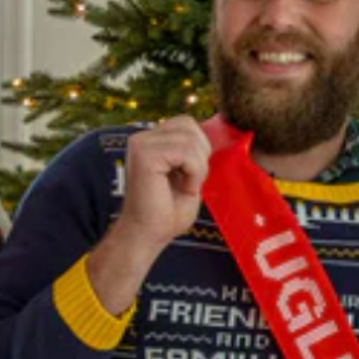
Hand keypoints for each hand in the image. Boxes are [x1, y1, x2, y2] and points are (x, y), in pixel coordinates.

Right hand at [89, 117, 213, 314]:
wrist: (148, 235)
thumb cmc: (168, 212)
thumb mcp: (190, 175)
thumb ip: (196, 152)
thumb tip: (218, 132)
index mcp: (152, 140)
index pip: (187, 124)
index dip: (199, 148)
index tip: (190, 176)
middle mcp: (143, 137)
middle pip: (191, 127)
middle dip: (200, 157)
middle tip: (188, 183)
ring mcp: (141, 143)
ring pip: (192, 140)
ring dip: (198, 168)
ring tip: (184, 187)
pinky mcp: (144, 154)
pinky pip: (187, 152)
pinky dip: (194, 174)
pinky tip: (182, 188)